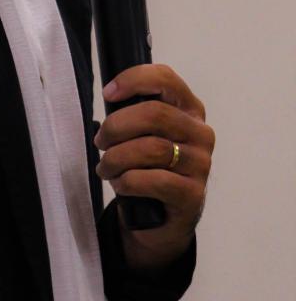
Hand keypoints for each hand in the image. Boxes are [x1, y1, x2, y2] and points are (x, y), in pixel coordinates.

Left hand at [94, 64, 215, 270]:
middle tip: (100, 141)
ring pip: (152, 148)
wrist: (160, 220)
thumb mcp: (145, 134)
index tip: (108, 94)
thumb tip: (111, 96)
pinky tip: (120, 184)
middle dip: (117, 126)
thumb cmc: (148, 168)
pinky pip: (153, 181)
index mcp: (189, 110)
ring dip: (117, 157)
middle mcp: (200, 134)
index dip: (133, 80)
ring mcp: (200, 165)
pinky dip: (127, 181)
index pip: (166, 79)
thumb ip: (136, 112)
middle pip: (155, 114)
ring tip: (106, 167)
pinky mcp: (192, 195)